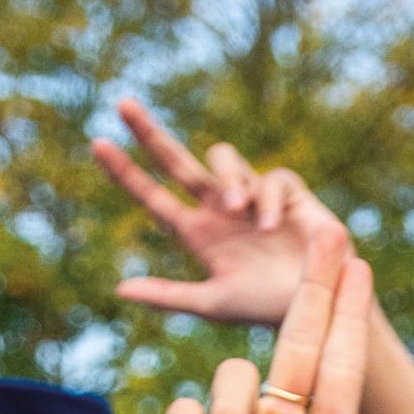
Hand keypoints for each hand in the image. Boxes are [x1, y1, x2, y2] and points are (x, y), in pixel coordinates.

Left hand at [97, 99, 347, 327]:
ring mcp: (250, 197)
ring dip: (226, 178)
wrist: (317, 306)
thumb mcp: (213, 304)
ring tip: (237, 210)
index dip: (125, 172)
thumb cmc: (264, 309)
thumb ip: (169, 295)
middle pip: (176, 160)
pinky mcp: (285, 192)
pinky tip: (270, 225)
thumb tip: (119, 289)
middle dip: (149, 133)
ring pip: (223, 158)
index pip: (152, 196)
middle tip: (123, 104)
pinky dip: (265, 198)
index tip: (96, 144)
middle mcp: (218, 209)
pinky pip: (268, 178)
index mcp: (196, 233)